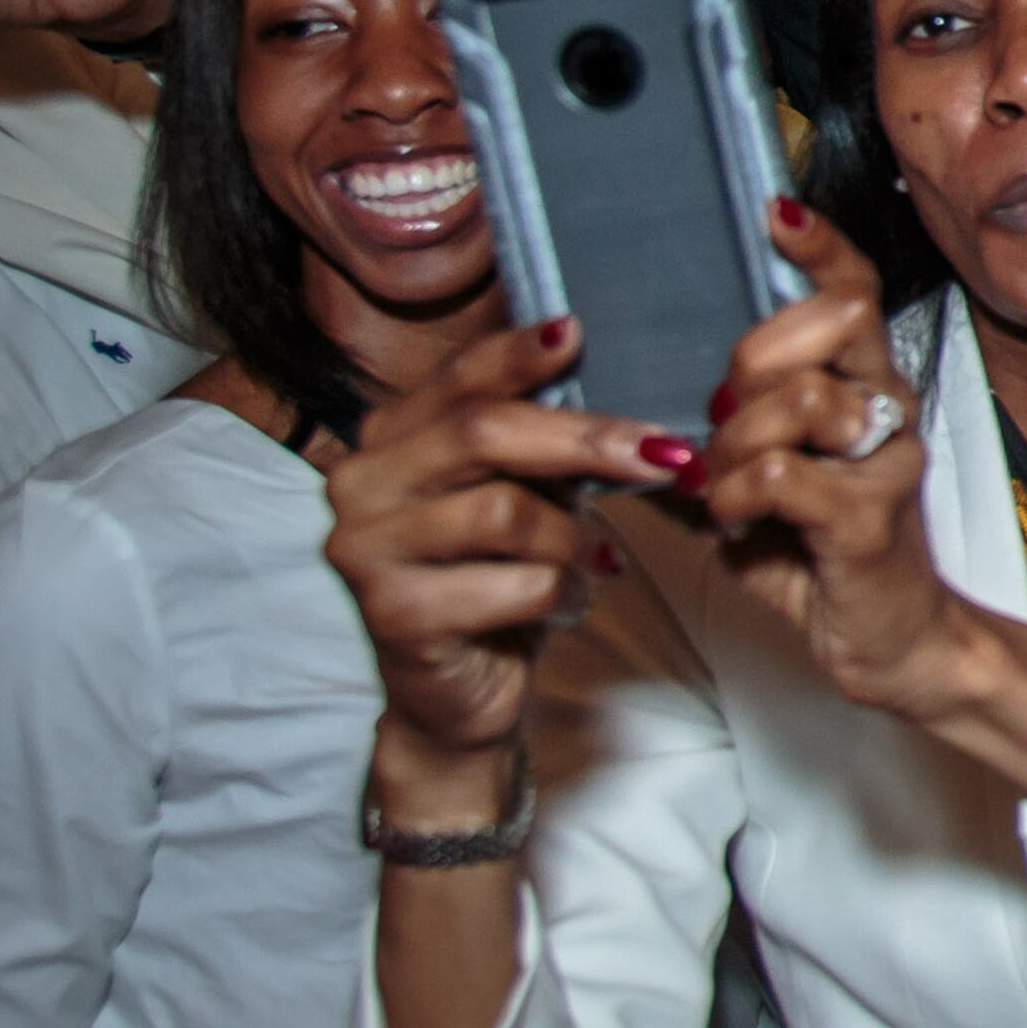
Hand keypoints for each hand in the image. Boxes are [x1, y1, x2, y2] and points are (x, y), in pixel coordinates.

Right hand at [326, 319, 673, 777]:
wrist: (456, 695)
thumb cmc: (494, 580)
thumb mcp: (519, 497)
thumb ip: (542, 447)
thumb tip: (634, 411)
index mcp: (387, 439)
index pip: (456, 379)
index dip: (516, 353)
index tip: (577, 332)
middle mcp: (360, 484)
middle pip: (483, 433)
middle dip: (587, 440)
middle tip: (667, 454)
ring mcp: (367, 550)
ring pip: (505, 512)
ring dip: (574, 536)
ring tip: (597, 558)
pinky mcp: (395, 614)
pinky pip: (515, 584)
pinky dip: (564, 592)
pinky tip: (570, 602)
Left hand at [692, 201, 976, 716]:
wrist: (883, 637)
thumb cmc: (817, 552)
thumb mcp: (750, 479)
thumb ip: (704, 433)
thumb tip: (618, 396)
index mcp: (859, 384)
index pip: (854, 288)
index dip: (819, 244)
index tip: (773, 210)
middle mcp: (886, 407)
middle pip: (835, 320)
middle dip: (756, 357)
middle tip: (722, 414)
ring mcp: (886, 460)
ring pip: (801, 399)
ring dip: (737, 441)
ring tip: (721, 485)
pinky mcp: (871, 518)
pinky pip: (786, 474)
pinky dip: (741, 493)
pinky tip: (735, 520)